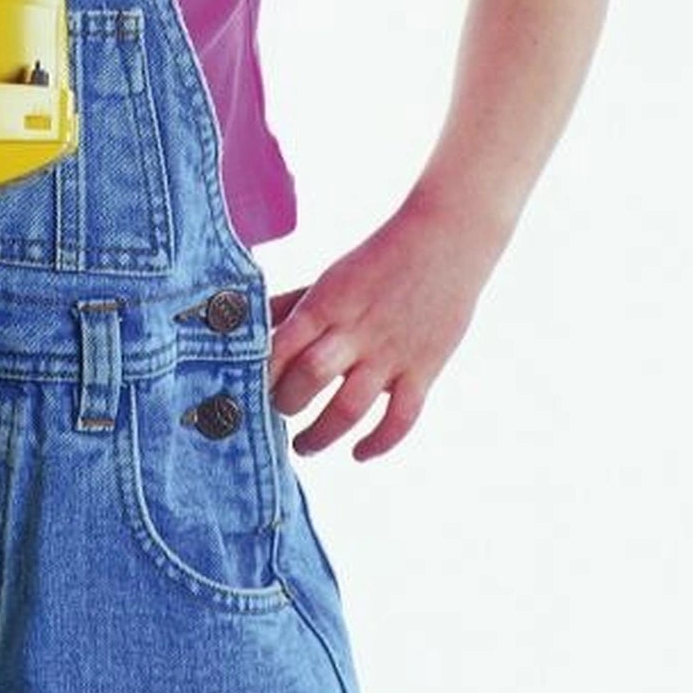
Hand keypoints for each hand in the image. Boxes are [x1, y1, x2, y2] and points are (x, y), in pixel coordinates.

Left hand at [267, 203, 496, 460]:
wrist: (447, 239)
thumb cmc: (379, 259)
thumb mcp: (330, 278)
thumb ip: (291, 305)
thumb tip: (247, 324)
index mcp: (326, 304)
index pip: (281, 347)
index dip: (260, 374)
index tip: (246, 389)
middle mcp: (356, 331)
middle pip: (309, 377)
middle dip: (284, 404)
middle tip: (275, 412)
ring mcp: (392, 353)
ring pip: (350, 407)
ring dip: (321, 435)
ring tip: (303, 447)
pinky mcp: (424, 368)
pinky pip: (402, 418)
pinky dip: (379, 443)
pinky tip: (358, 453)